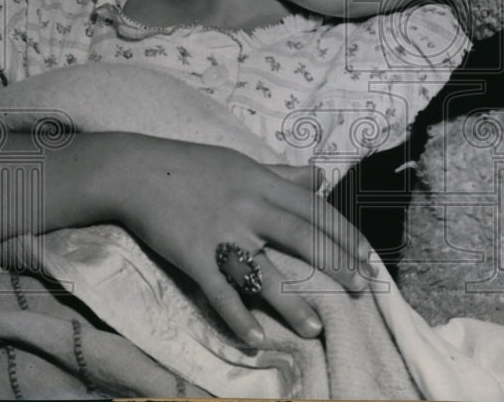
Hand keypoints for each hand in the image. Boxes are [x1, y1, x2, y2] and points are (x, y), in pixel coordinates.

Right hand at [106, 135, 373, 346]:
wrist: (136, 171)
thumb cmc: (192, 167)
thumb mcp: (242, 163)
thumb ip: (282, 174)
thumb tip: (319, 176)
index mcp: (262, 182)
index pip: (314, 208)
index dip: (344, 233)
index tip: (367, 255)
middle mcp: (248, 206)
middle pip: (301, 236)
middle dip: (335, 264)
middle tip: (360, 288)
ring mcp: (221, 231)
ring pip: (264, 271)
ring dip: (291, 303)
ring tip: (315, 328)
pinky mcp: (192, 255)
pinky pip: (220, 291)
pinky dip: (237, 317)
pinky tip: (256, 339)